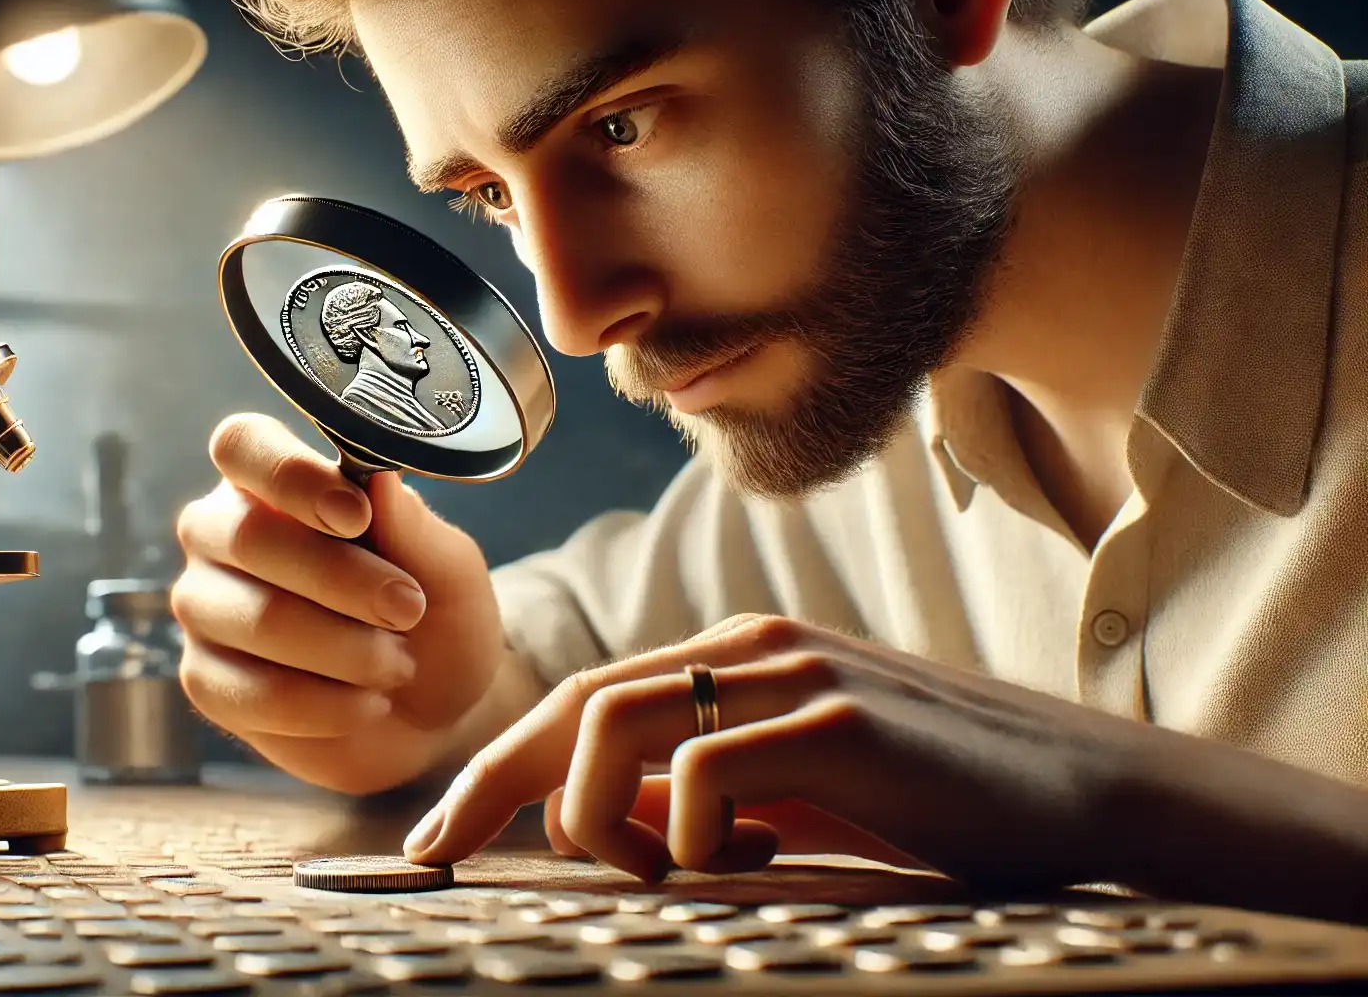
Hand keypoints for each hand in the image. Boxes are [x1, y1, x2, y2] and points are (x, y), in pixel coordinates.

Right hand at [171, 413, 512, 794]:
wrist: (436, 711)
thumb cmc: (435, 616)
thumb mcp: (447, 567)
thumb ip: (411, 525)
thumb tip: (377, 478)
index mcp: (271, 480)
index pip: (242, 446)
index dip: (291, 476)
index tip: (356, 516)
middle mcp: (220, 534)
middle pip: (247, 537)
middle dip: (340, 578)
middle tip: (408, 607)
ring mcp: (204, 607)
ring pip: (255, 620)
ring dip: (345, 648)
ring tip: (399, 663)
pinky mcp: (206, 682)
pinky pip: (252, 693)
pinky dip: (326, 705)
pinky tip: (368, 703)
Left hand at [403, 614, 1149, 892]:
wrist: (1082, 792)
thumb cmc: (931, 802)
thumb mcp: (794, 796)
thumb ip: (702, 794)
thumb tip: (602, 821)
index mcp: (733, 657)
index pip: (582, 703)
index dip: (499, 769)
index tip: (438, 842)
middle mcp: (750, 646)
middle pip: (574, 704)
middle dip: (491, 785)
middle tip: (436, 858)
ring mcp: (795, 673)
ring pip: (616, 725)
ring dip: (600, 818)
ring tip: (660, 871)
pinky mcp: (843, 720)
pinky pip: (707, 772)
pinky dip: (688, 835)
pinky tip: (751, 861)